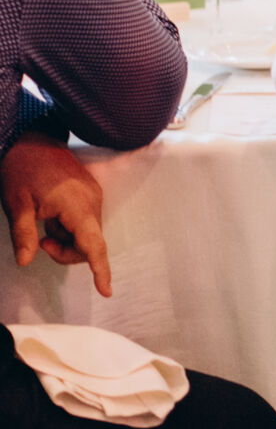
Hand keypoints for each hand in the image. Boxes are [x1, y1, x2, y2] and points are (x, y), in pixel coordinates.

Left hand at [2, 137, 110, 294]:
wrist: (32, 137)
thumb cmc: (23, 168)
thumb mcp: (17, 204)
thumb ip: (24, 235)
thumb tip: (25, 262)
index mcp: (77, 205)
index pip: (93, 245)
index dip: (99, 269)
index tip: (106, 290)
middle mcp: (92, 201)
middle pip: (90, 243)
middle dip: (67, 251)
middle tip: (40, 243)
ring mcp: (93, 195)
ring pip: (88, 233)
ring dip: (66, 238)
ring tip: (44, 223)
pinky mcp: (90, 192)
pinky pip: (85, 220)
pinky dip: (69, 227)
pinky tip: (52, 216)